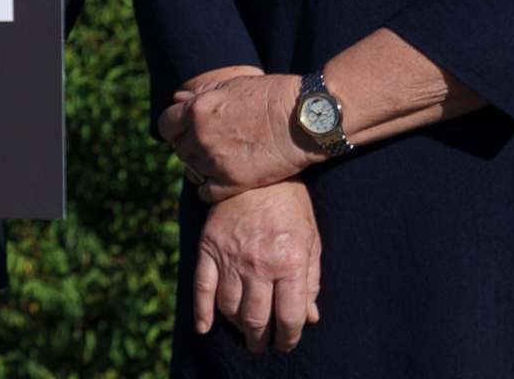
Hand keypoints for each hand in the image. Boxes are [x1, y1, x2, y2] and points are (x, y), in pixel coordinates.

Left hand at [160, 71, 306, 200]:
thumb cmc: (271, 95)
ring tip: (219, 159)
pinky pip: (206, 193)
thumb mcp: (231, 85)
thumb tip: (178, 98)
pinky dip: (209, 189)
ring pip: (191, 170)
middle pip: (178, 148)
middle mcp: (201, 136)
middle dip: (189, 145)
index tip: (184, 129)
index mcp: (197, 110)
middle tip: (208, 144)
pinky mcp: (233, 182)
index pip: (166, 124)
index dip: (174, 127)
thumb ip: (201, 94)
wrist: (303, 119)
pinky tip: (220, 182)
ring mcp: (216, 161)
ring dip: (200, 165)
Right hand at [193, 183, 321, 354]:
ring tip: (244, 331)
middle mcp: (259, 264)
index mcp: (290, 263)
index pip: (289, 316)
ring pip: (230, 308)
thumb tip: (310, 317)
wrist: (257, 169)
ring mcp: (230, 257)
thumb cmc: (291, 206)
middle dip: (261, 339)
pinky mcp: (209, 247)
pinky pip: (202, 287)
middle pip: (256, 318)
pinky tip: (205, 328)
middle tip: (262, 344)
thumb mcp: (311, 241)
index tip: (287, 342)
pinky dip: (202, 312)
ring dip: (237, 326)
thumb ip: (311, 281)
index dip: (289, 337)